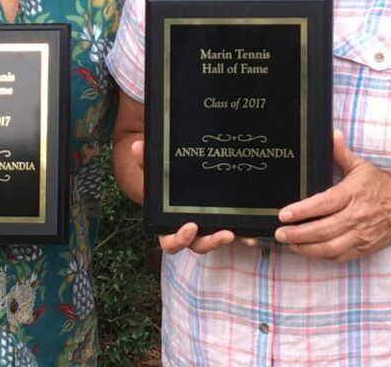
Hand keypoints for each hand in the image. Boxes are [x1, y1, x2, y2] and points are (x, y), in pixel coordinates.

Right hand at [126, 140, 238, 254]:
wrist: (177, 180)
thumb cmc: (164, 182)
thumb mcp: (155, 172)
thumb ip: (145, 161)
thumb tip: (137, 146)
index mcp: (169, 225)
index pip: (171, 242)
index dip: (180, 239)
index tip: (190, 227)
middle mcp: (190, 232)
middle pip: (198, 245)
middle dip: (211, 242)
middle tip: (224, 234)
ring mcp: (207, 230)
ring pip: (216, 241)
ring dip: (227, 240)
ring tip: (238, 233)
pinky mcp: (223, 224)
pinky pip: (234, 235)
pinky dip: (243, 236)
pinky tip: (253, 235)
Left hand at [273, 131, 390, 261]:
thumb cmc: (379, 185)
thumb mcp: (361, 166)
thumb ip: (341, 153)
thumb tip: (332, 134)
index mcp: (353, 193)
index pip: (324, 204)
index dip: (302, 211)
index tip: (284, 214)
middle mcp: (357, 216)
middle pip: (323, 230)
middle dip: (298, 233)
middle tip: (280, 232)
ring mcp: (361, 235)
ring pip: (330, 247)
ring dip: (306, 248)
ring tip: (289, 243)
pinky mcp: (364, 248)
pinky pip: (339, 257)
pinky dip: (321, 255)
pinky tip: (307, 250)